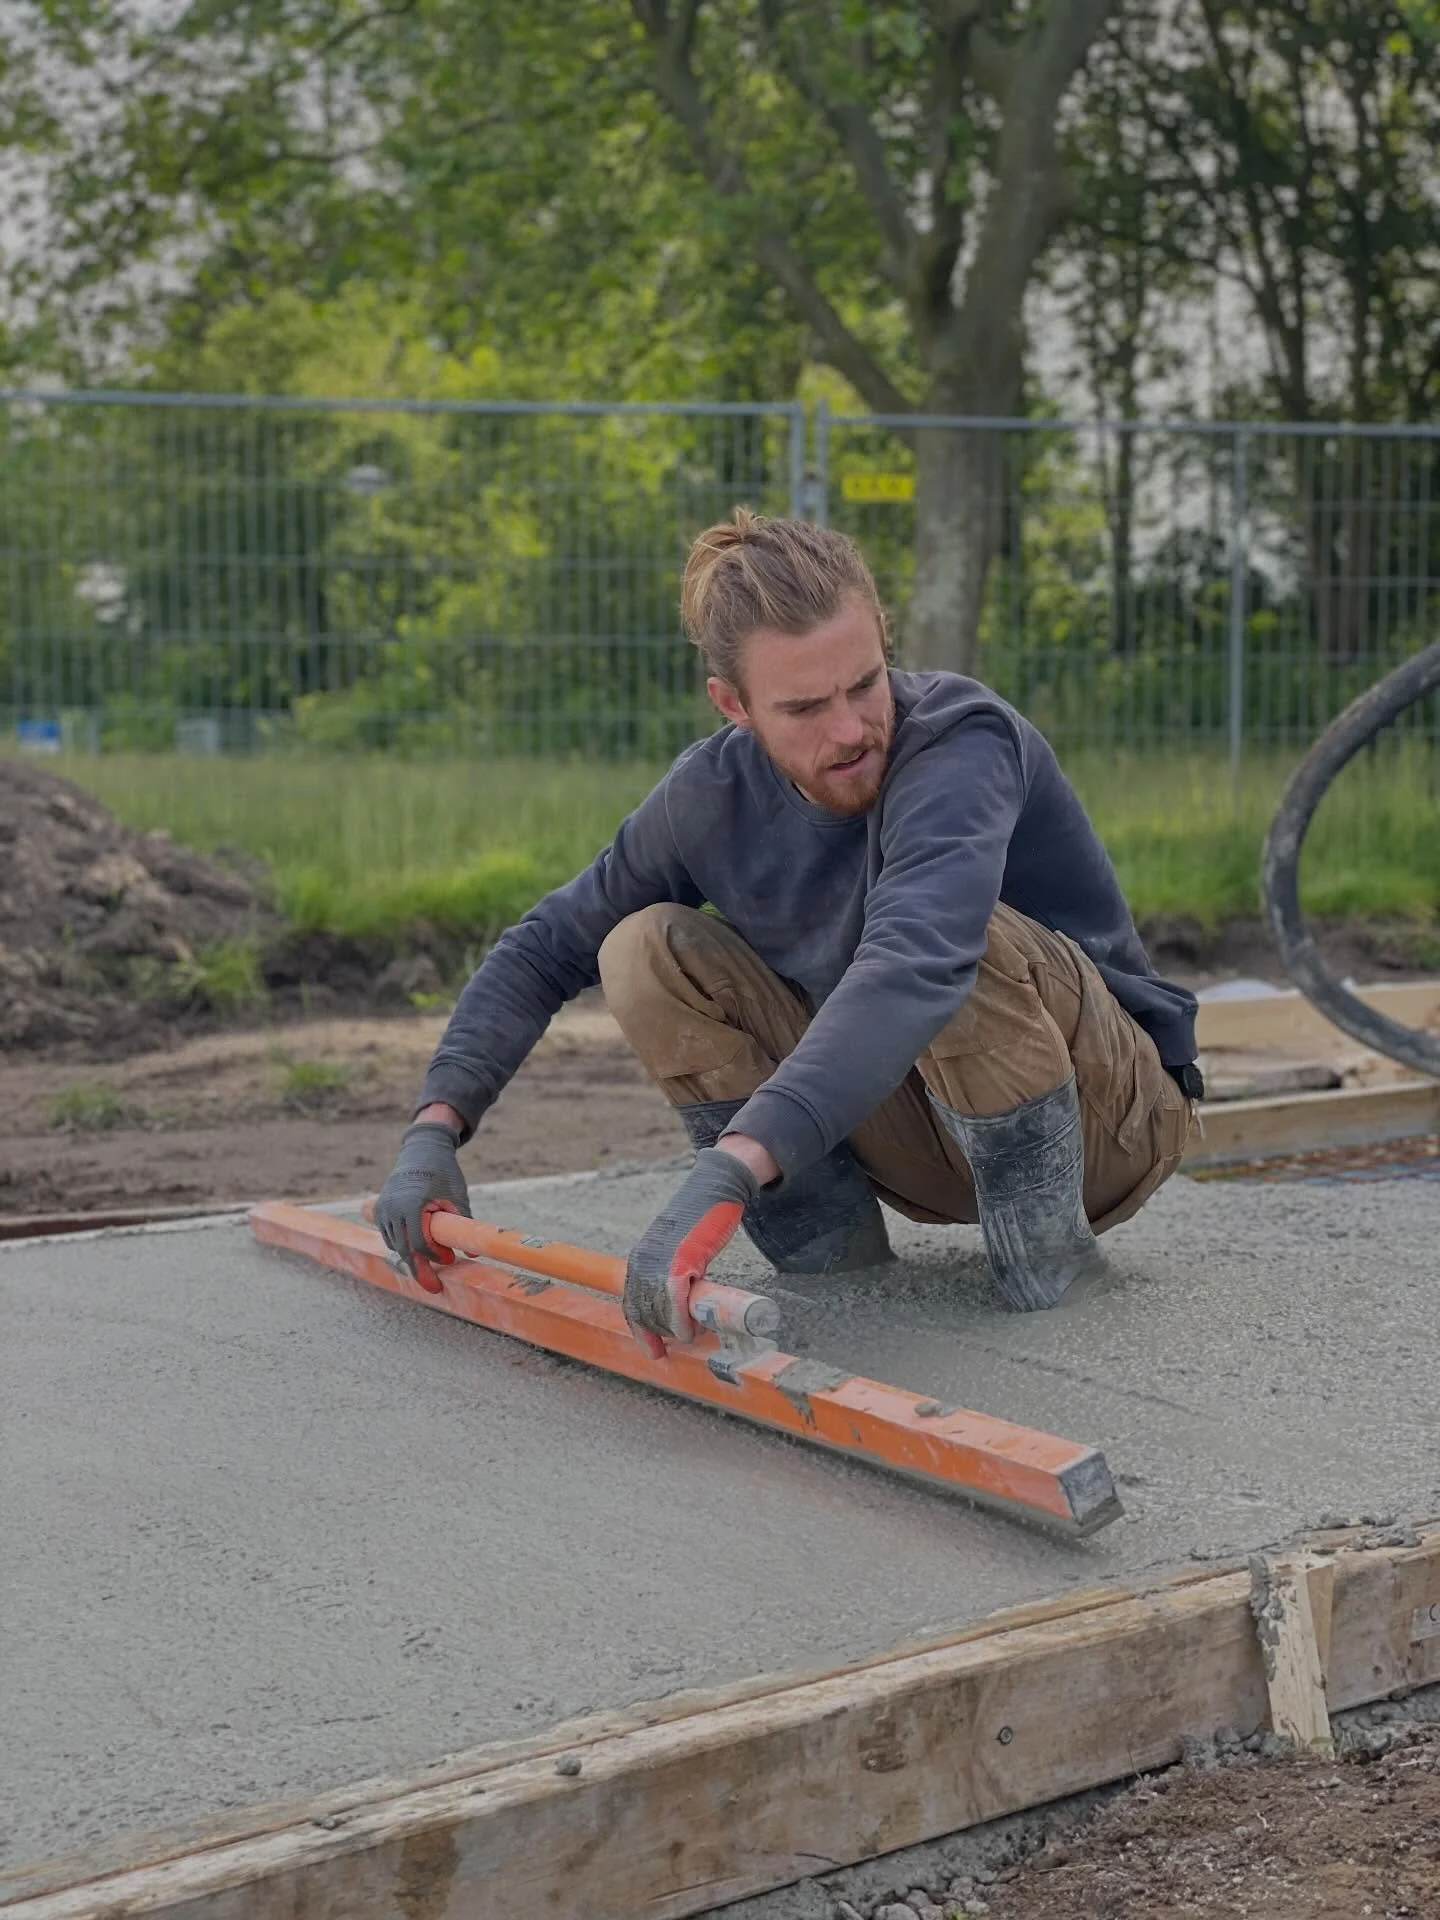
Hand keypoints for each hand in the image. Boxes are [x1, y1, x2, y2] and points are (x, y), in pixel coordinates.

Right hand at [375, 1121, 471, 1290]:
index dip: (436, 1256)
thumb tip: (473, 1254)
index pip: (420, 1244)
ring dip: (411, 1259)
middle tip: (434, 1288)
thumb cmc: (443, 1172)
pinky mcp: (380, 1210)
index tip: (450, 1258)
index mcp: (412, 1205)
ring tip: (429, 1269)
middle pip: (404, 1251)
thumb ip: (463, 1224)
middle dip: (419, 1271)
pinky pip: (389, 1236)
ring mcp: (383, 1210)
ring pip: (395, 1246)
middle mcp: (393, 1209)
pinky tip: (418, 1252)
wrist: (422, 1150)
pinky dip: (402, 1246)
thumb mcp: (457, 1196)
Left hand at [624, 1148, 758, 1357]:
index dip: (641, 1332)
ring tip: (693, 1333)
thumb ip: (672, 1272)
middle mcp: (643, 1261)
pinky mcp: (680, 1259)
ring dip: (675, 1330)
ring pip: (658, 1310)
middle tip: (685, 1338)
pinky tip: (691, 1329)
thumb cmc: (699, 1220)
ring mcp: (659, 1261)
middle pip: (644, 1312)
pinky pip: (674, 1300)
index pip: (632, 1304)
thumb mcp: (676, 1248)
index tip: (654, 1352)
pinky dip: (682, 1320)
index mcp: (640, 1259)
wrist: (713, 1190)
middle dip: (662, 1333)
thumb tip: (679, 1302)